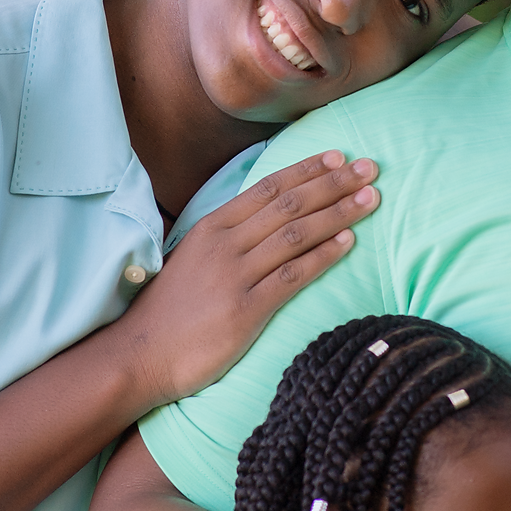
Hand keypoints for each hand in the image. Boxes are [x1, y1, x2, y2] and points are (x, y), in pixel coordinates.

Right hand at [105, 149, 376, 406]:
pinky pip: (292, 275)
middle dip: (334, 183)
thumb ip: (228, 236)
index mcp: (212, 226)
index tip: (340, 156)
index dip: (307, 170)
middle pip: (289, 204)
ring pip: (296, 234)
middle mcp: (225, 244)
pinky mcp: (245, 310)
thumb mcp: (194, 257)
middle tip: (370, 169)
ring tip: (370, 199)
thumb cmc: (170, 309)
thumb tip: (265, 217)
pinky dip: (323, 256)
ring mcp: (235, 276)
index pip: (269, 188)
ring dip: (338, 213)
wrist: (140, 354)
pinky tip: (348, 242)